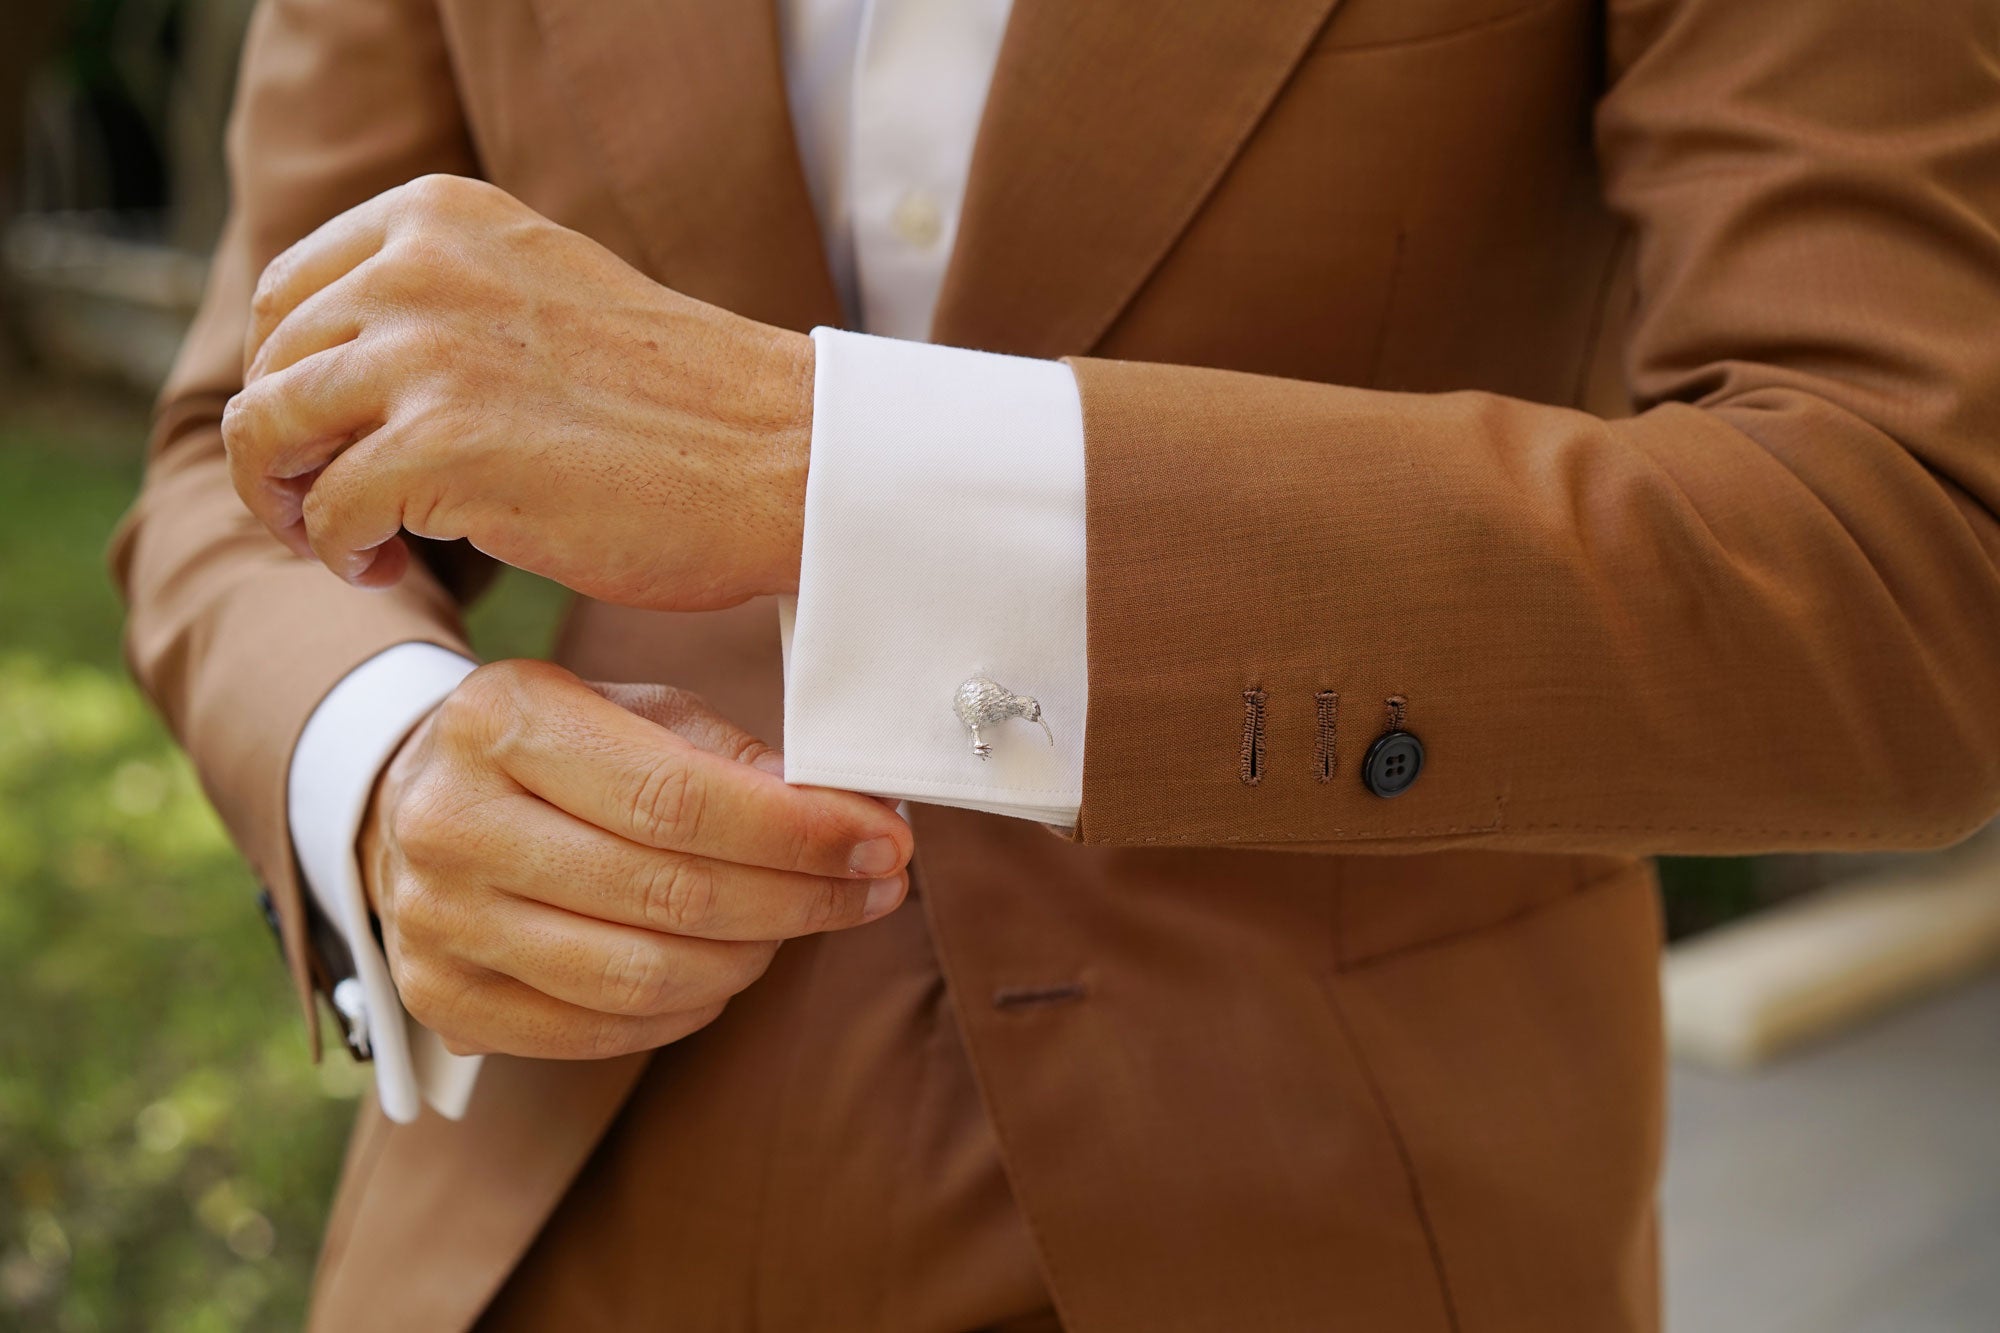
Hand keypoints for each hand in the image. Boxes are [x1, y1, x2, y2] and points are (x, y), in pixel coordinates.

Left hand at [222, 174, 812, 609]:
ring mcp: (429, 354)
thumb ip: (450, 303)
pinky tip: (390, 569)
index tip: (328, 440)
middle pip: (272, 365)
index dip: (288, 378)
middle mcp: (421, 267)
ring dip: (289, 502)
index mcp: (444, 217)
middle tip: (328, 509)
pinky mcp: (444, 449)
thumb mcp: (546, 295)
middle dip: (281, 450)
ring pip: (269, 430)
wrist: (785, 457)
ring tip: (347, 545)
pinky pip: (330, 510)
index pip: (290, 291)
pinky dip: (342, 553)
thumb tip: (347, 370)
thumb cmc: (685, 403)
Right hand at [359, 659, 911, 1059]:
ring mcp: (436, 921)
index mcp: (501, 718)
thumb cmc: (556, 750)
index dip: (797, 832)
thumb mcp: (632, 709)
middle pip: (666, 892)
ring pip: (639, 975)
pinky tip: (728, 967)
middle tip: (875, 889)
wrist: (414, 804)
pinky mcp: (443, 1000)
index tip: (884, 841)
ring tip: (801, 924)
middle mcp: (451, 821)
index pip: (676, 797)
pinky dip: (689, 1009)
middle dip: (799, 897)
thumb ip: (728, 756)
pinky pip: (601, 1030)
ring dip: (752, 958)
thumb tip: (845, 815)